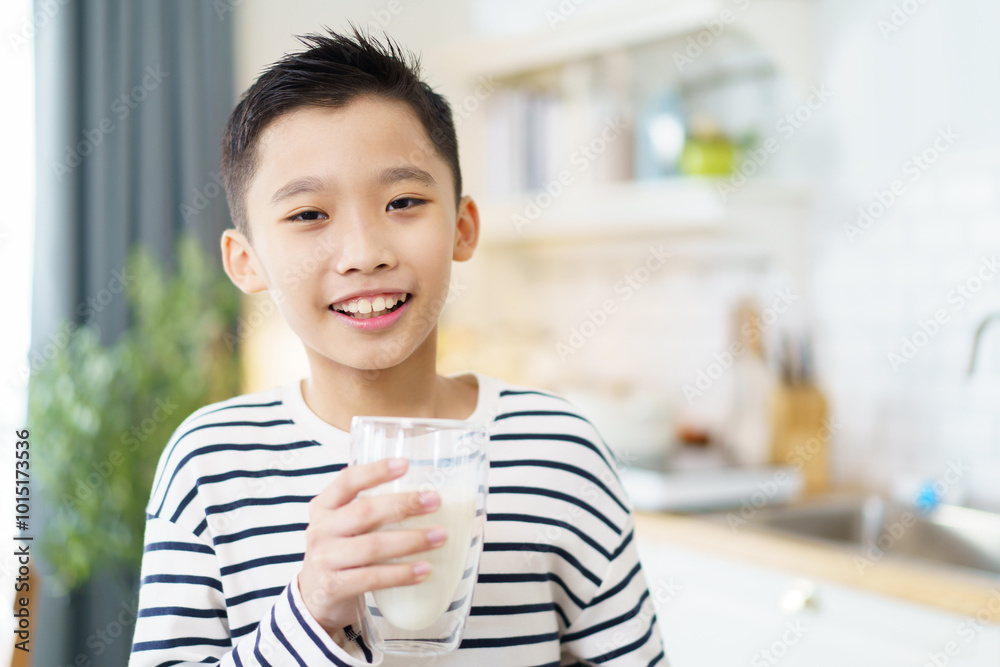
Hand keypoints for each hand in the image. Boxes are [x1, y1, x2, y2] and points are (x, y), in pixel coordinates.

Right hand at [298, 457, 445, 633]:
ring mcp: (324, 559)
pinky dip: (402, 573)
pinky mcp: (334, 588)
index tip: (405, 464)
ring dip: (411, 540)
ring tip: (439, 536)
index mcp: (324, 506)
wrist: (317, 598)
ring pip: (372, 546)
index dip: (375, 471)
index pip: (347, 481)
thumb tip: (426, 496)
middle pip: (365, 511)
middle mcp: (320, 529)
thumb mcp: (345, 526)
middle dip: (404, 504)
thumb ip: (372, 510)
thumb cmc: (342, 553)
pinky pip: (373, 577)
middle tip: (434, 501)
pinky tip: (424, 569)